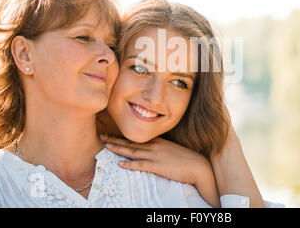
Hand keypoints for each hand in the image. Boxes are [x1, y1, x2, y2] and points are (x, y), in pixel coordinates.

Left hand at [100, 135, 220, 206]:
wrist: (197, 166)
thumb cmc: (186, 159)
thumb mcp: (171, 150)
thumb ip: (160, 149)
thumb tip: (151, 151)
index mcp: (157, 141)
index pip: (136, 138)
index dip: (122, 136)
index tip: (111, 134)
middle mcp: (154, 146)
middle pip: (131, 143)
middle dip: (115, 139)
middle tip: (101, 136)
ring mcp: (155, 155)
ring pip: (133, 151)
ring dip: (118, 149)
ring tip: (106, 146)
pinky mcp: (158, 166)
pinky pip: (141, 165)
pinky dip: (130, 164)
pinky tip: (120, 164)